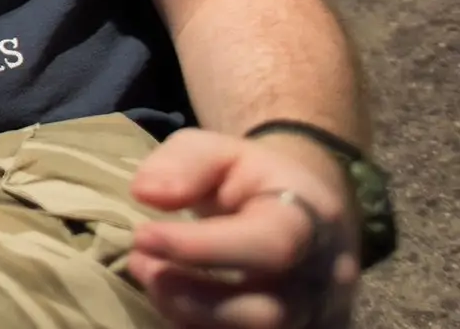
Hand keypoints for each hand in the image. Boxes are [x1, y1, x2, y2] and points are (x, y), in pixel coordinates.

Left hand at [130, 128, 358, 328]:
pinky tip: (174, 304)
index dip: (202, 248)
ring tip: (151, 278)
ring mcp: (318, 318)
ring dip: (187, 317)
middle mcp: (324, 280)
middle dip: (188, 295)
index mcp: (311, 221)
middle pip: (264, 313)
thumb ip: (183, 163)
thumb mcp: (218, 151)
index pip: (270, 246)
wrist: (306, 211)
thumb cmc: (253, 179)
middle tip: (140, 262)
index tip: (143, 236)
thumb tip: (146, 193)